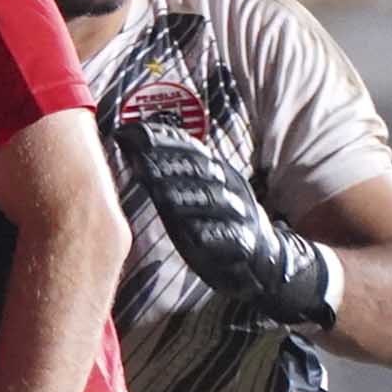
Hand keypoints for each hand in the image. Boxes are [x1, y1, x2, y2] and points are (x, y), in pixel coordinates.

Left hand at [116, 119, 336, 329]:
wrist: (261, 260)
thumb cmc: (214, 224)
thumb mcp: (192, 194)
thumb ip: (166, 174)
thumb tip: (129, 146)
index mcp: (216, 172)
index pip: (190, 148)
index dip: (163, 139)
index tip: (132, 132)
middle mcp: (228, 188)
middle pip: (200, 169)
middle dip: (169, 160)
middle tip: (139, 156)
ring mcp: (238, 214)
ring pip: (215, 200)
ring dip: (187, 195)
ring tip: (161, 193)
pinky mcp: (244, 243)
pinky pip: (231, 237)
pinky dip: (214, 235)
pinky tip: (196, 235)